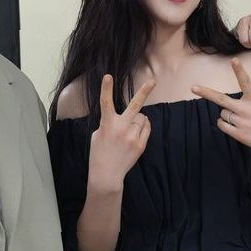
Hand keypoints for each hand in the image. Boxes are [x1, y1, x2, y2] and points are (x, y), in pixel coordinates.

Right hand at [87, 75, 155, 192]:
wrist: (107, 174)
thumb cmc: (99, 153)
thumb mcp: (98, 134)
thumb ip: (109, 122)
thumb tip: (123, 116)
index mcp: (107, 124)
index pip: (106, 103)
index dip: (106, 88)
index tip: (108, 76)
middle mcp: (121, 128)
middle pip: (135, 106)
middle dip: (144, 91)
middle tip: (153, 81)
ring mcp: (132, 137)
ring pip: (142, 117)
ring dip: (138, 119)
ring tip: (129, 130)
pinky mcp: (140, 144)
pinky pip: (146, 127)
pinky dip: (143, 126)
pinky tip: (135, 132)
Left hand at [192, 59, 250, 162]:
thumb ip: (247, 105)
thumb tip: (228, 109)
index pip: (246, 82)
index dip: (239, 70)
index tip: (234, 59)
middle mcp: (246, 109)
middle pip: (221, 99)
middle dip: (206, 93)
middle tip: (193, 87)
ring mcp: (241, 122)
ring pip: (222, 114)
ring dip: (227, 115)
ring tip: (242, 120)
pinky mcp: (238, 134)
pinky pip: (222, 125)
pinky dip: (225, 125)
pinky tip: (235, 126)